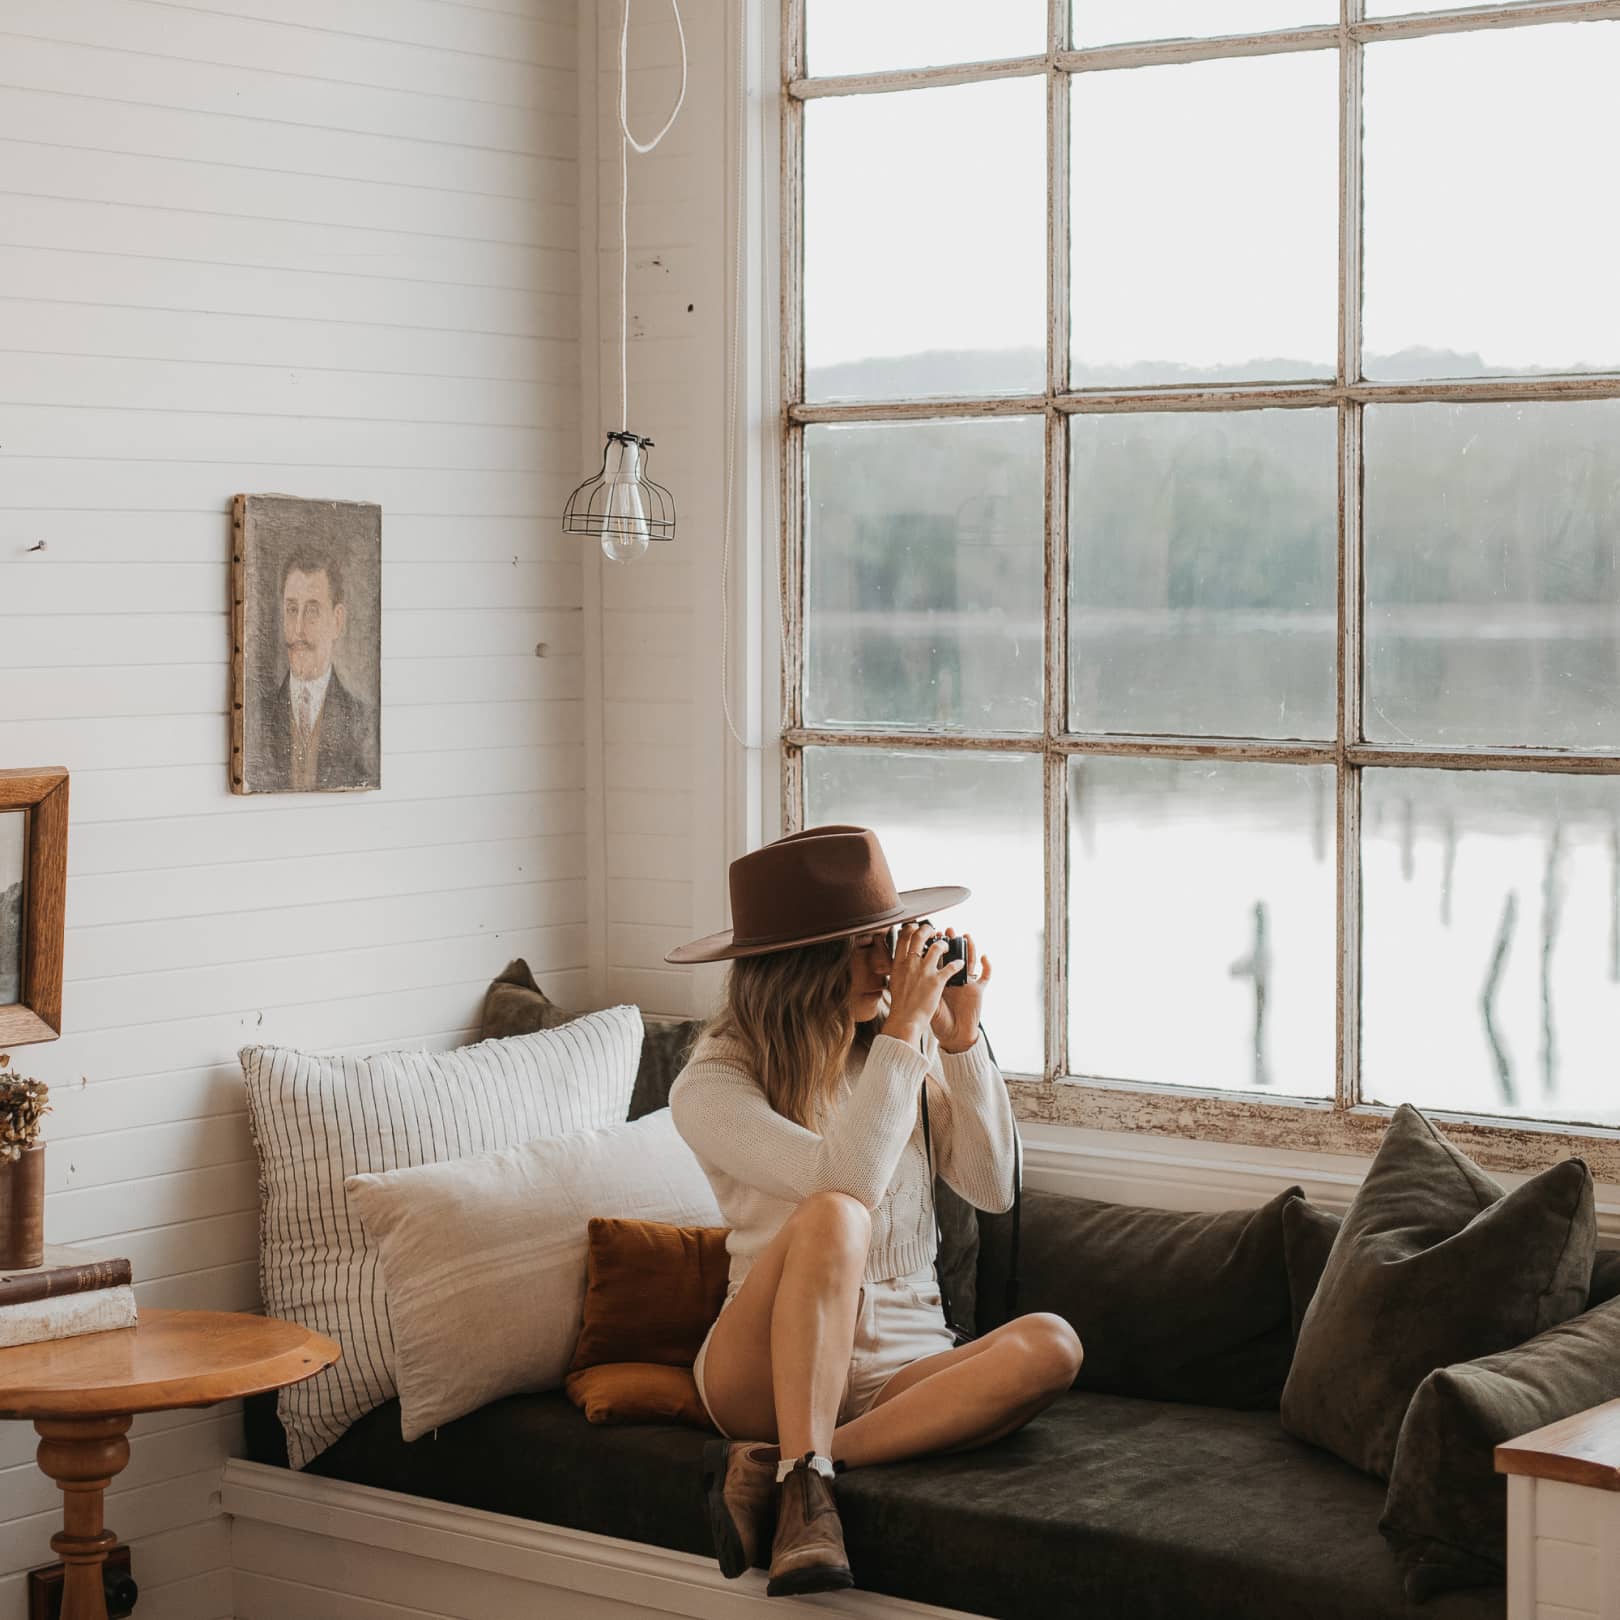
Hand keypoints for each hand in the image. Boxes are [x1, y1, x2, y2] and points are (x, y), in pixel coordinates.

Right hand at [883, 919, 953, 1042]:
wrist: (905, 1020)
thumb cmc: (900, 1005)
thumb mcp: (895, 982)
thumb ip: (900, 970)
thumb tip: (903, 962)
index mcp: (899, 964)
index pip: (903, 938)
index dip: (911, 929)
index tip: (915, 927)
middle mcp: (911, 964)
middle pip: (919, 936)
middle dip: (928, 929)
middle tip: (933, 930)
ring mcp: (924, 971)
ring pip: (937, 947)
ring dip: (945, 944)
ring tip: (948, 946)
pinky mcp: (936, 981)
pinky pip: (951, 966)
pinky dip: (957, 964)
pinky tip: (960, 964)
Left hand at [929, 926, 990, 1054]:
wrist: (952, 1035)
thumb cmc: (937, 1019)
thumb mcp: (924, 999)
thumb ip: (917, 985)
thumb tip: (902, 971)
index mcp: (940, 978)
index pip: (939, 957)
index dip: (935, 944)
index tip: (930, 933)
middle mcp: (954, 977)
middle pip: (954, 954)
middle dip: (951, 941)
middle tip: (947, 930)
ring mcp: (967, 982)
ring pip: (971, 960)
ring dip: (970, 947)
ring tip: (966, 935)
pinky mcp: (978, 990)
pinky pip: (986, 975)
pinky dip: (987, 965)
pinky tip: (985, 956)